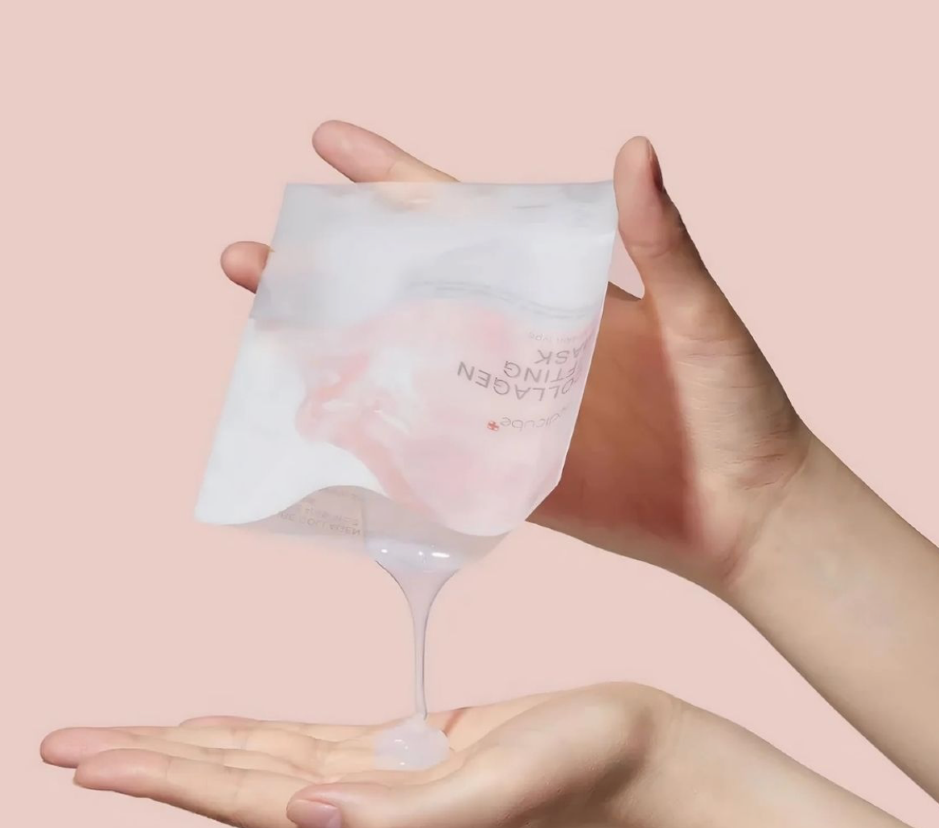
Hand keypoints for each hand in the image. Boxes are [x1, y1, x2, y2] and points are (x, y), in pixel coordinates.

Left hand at [40, 683, 674, 827]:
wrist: (633, 753)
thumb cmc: (579, 767)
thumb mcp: (497, 790)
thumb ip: (401, 815)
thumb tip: (302, 815)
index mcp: (373, 827)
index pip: (242, 800)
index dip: (161, 781)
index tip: (82, 766)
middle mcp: (361, 810)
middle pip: (230, 784)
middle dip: (145, 765)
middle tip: (58, 750)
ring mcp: (378, 781)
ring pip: (257, 763)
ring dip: (185, 752)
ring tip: (119, 743)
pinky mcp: (401, 750)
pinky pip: (301, 743)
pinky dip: (248, 738)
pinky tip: (220, 733)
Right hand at [220, 121, 811, 589]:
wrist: (746, 514)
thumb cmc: (739, 407)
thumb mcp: (702, 319)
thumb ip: (662, 245)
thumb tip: (635, 148)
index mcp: (559, 286)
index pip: (465, 218)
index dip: (394, 180)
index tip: (328, 143)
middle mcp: (519, 339)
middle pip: (407, 293)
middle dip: (327, 269)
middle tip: (252, 253)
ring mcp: (505, 407)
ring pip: (404, 369)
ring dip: (333, 350)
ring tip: (265, 330)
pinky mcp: (506, 470)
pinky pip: (429, 451)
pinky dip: (377, 437)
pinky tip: (321, 421)